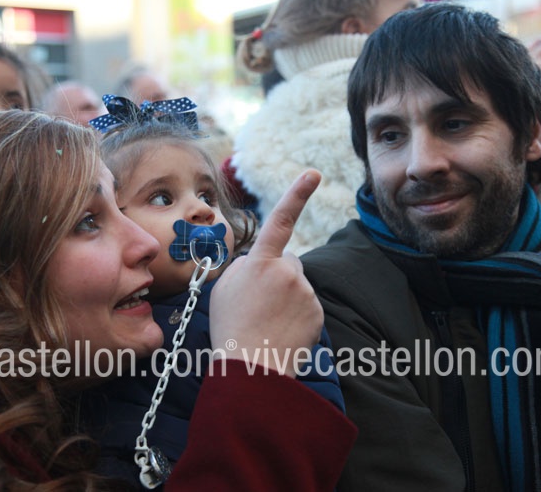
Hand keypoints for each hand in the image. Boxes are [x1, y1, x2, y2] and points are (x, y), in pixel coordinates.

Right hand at [210, 169, 322, 376]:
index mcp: (261, 262)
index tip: (312, 173)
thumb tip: (260, 262)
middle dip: (276, 274)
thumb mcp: (223, 286)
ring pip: (297, 284)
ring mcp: (305, 293)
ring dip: (284, 296)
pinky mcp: (317, 313)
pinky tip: (279, 329)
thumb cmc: (230, 326)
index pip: (281, 220)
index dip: (297, 193)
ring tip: (265, 319)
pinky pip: (306, 304)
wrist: (250, 368)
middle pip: (287, 261)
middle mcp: (288, 272)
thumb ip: (244, 265)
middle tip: (256, 302)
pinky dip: (295, 313)